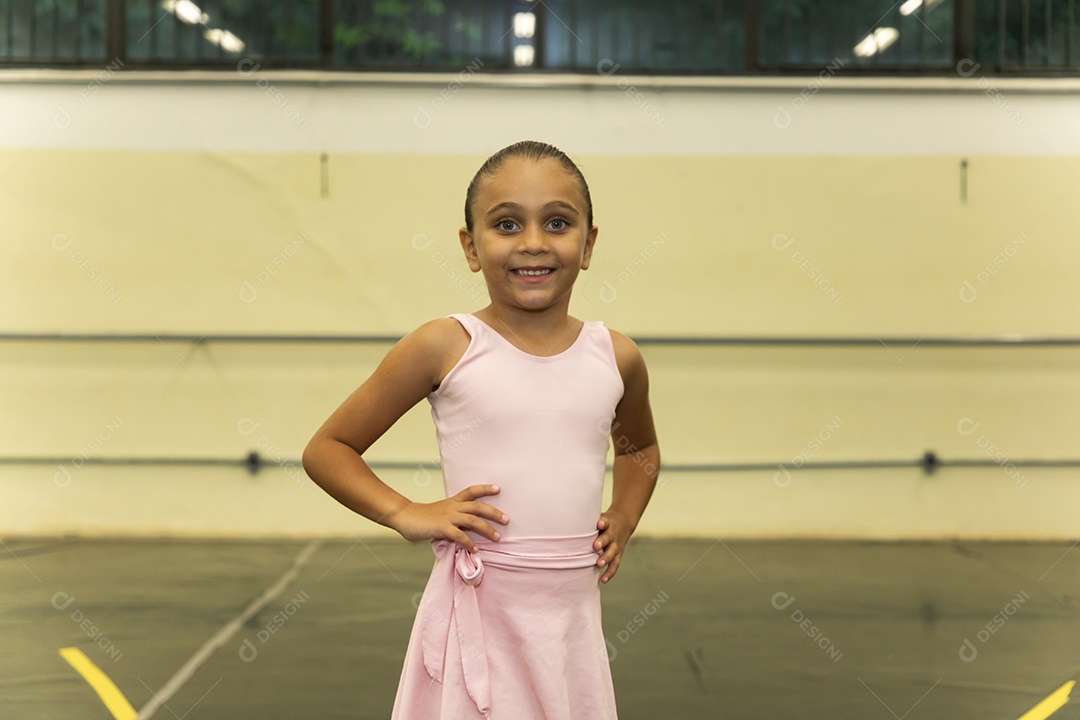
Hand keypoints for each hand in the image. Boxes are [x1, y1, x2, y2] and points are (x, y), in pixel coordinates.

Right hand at [389, 484, 507, 552]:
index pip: (471, 491)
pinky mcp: (442, 528)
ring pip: (472, 520)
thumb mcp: (442, 513)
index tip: (498, 488)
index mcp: (453, 501)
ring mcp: (448, 517)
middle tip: (506, 520)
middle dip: (494, 513)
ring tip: (497, 538)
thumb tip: (468, 529)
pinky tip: (475, 550)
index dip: (485, 489)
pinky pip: (459, 536)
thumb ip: (455, 519)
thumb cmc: (423, 517)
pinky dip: (469, 543)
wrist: (405, 517)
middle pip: (478, 506)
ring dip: (487, 529)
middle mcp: (453, 507)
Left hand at [594, 509, 633, 583]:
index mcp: (607, 524)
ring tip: (599, 564)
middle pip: (608, 538)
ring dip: (606, 558)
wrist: (623, 523)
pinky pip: (615, 564)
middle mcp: (612, 535)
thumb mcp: (598, 518)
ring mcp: (615, 545)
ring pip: (612, 552)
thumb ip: (587, 522)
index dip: (602, 523)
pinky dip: (609, 572)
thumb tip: (565, 525)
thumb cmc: (603, 523)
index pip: (605, 522)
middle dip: (602, 542)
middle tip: (595, 546)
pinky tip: (603, 579)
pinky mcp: (618, 554)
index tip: (599, 524)